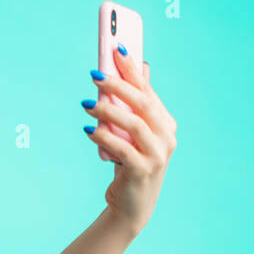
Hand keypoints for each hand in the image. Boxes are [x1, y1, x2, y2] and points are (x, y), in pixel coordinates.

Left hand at [82, 46, 177, 234]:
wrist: (132, 204)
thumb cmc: (130, 162)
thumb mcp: (134, 132)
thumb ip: (136, 104)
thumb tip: (139, 65)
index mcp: (166, 123)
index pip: (148, 90)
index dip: (132, 69)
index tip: (116, 48)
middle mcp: (167, 137)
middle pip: (143, 104)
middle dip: (119, 86)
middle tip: (95, 76)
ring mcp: (157, 155)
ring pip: (134, 125)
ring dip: (108, 111)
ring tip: (86, 104)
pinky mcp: (142, 171)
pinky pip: (122, 150)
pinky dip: (104, 138)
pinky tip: (88, 130)